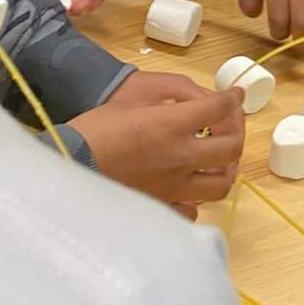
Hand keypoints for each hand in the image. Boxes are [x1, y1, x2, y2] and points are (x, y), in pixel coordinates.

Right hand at [69, 74, 244, 213]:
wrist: (66, 165)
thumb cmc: (92, 130)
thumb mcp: (130, 100)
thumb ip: (169, 95)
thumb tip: (197, 99)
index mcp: (171, 126)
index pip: (219, 108)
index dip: (232, 99)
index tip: (235, 96)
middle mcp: (181, 157)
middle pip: (230, 147)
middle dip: (237, 130)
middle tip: (229, 123)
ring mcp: (175, 186)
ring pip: (221, 183)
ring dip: (226, 167)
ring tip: (219, 158)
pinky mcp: (162, 206)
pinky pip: (193, 209)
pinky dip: (198, 199)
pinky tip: (190, 188)